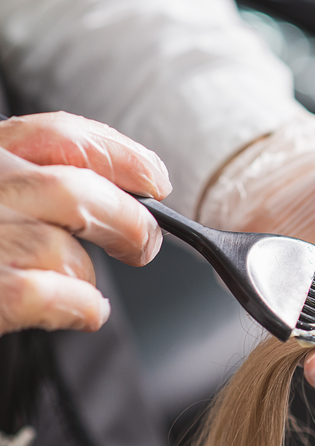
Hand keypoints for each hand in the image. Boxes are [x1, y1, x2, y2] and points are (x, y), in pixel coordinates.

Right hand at [0, 112, 169, 334]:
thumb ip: (27, 186)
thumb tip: (120, 194)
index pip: (59, 134)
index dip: (120, 154)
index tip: (156, 178)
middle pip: (75, 191)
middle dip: (126, 220)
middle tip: (143, 244)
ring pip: (62, 248)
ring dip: (87, 274)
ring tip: (83, 289)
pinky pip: (48, 294)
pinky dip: (80, 306)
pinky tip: (82, 312)